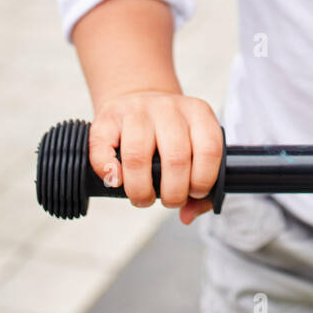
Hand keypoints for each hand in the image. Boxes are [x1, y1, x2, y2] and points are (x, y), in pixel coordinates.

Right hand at [88, 91, 222, 224]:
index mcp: (198, 114)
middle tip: (169, 201)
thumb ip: (200, 185)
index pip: (209, 150)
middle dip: (173, 194)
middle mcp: (168, 108)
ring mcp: (137, 109)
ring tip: (143, 197)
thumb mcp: (194, 146)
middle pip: (176, 158)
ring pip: (138, 156)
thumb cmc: (168, 134)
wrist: (138, 97)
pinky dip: (109, 171)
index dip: (202, 181)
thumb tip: (187, 215)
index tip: (193, 193)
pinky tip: (117, 180)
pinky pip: (103, 148)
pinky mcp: (108, 116)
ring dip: (140, 189)